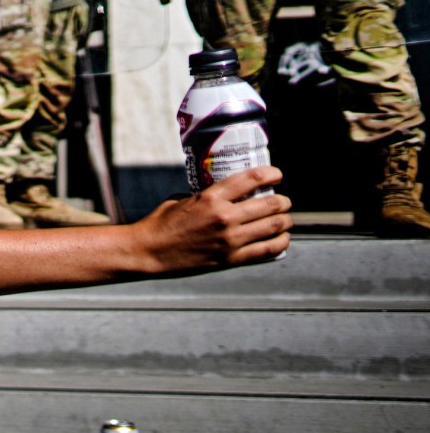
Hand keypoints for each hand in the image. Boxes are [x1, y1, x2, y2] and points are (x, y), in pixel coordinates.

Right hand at [134, 167, 291, 270]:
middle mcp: (224, 217)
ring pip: (275, 226)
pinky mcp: (230, 259)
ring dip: (285, 221)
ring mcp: (229, 240)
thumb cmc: (160, 224)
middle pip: (271, 204)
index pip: (252, 178)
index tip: (277, 175)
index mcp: (210, 198)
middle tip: (283, 202)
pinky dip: (280, 243)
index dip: (271, 174)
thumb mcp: (181, 200)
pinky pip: (268, 250)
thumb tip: (224, 195)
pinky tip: (281, 239)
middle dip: (283, 201)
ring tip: (284, 220)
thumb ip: (206, 196)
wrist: (147, 252)